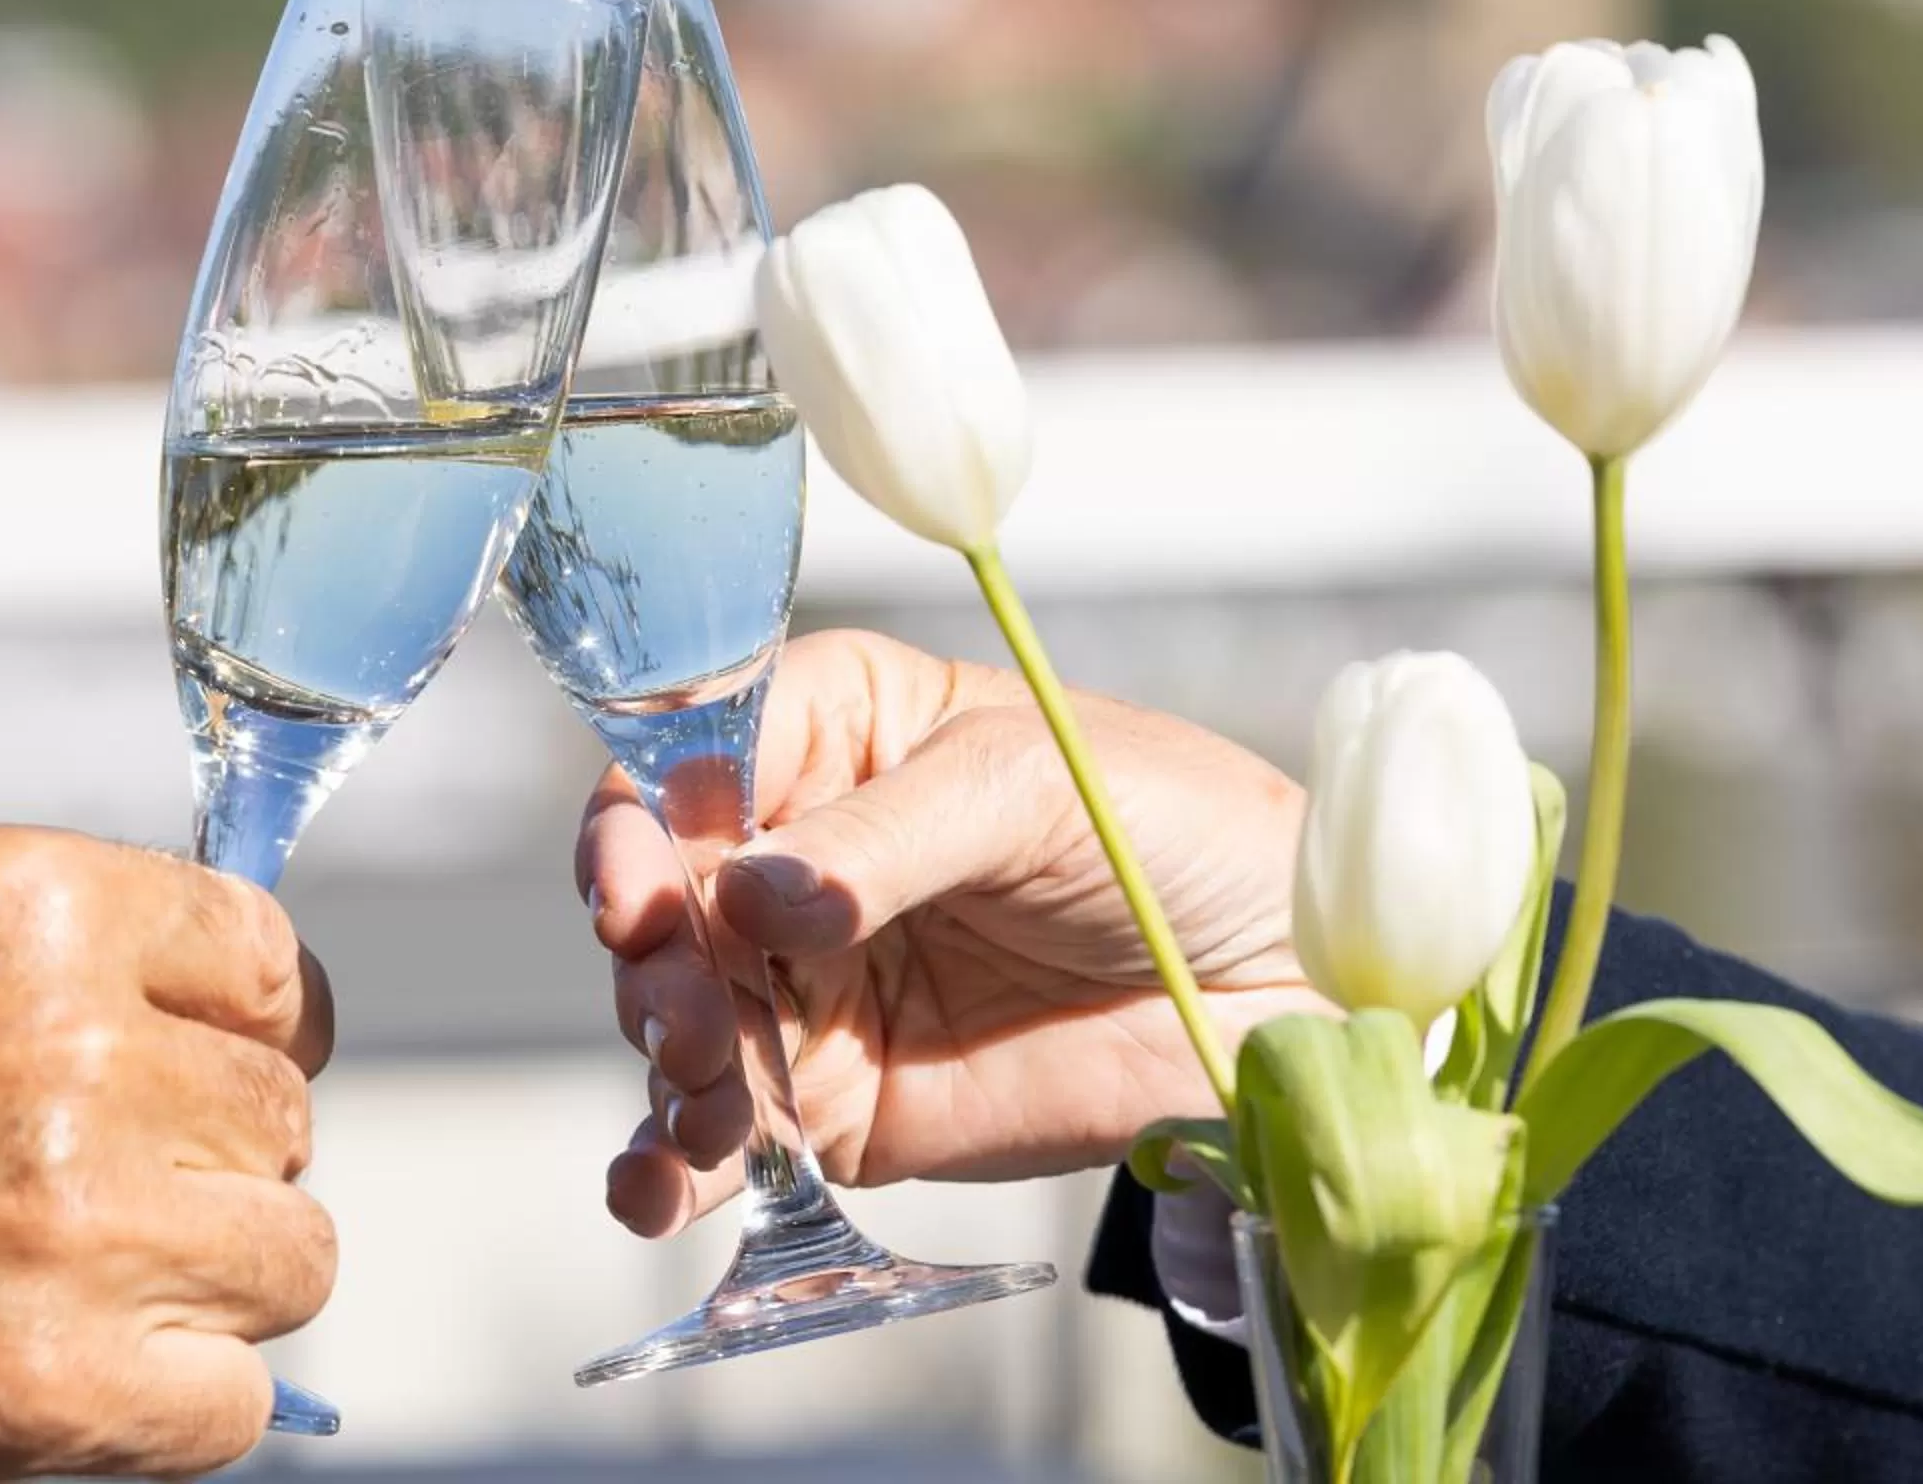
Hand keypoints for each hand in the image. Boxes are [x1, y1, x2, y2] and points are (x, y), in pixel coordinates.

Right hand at [582, 629, 1320, 1237]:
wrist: (1284, 984)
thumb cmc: (1171, 831)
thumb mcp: (1029, 792)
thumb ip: (884, 837)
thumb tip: (750, 894)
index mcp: (833, 732)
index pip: (687, 762)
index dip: (641, 827)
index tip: (638, 896)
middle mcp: (797, 854)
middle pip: (663, 901)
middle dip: (653, 964)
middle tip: (688, 1020)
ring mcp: (809, 982)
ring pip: (679, 1019)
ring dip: (666, 1066)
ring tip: (706, 1108)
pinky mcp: (838, 1099)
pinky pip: (731, 1133)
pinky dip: (674, 1166)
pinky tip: (654, 1192)